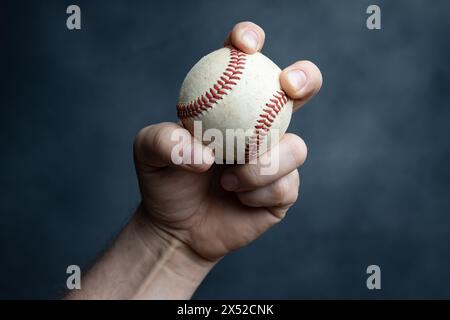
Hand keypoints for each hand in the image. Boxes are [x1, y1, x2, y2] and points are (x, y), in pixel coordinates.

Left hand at [134, 21, 322, 261]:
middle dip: (305, 77)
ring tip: (229, 181)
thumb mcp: (148, 153)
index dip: (250, 40)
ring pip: (296, 147)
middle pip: (298, 89)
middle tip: (289, 87)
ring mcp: (277, 155)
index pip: (245, 61)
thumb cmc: (165, 182)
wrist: (179, 228)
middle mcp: (260, 123)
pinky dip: (259, 193)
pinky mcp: (285, 187)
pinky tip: (239, 199)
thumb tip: (205, 152)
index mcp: (231, 102)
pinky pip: (287, 184)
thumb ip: (163, 141)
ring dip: (262, 166)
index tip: (245, 45)